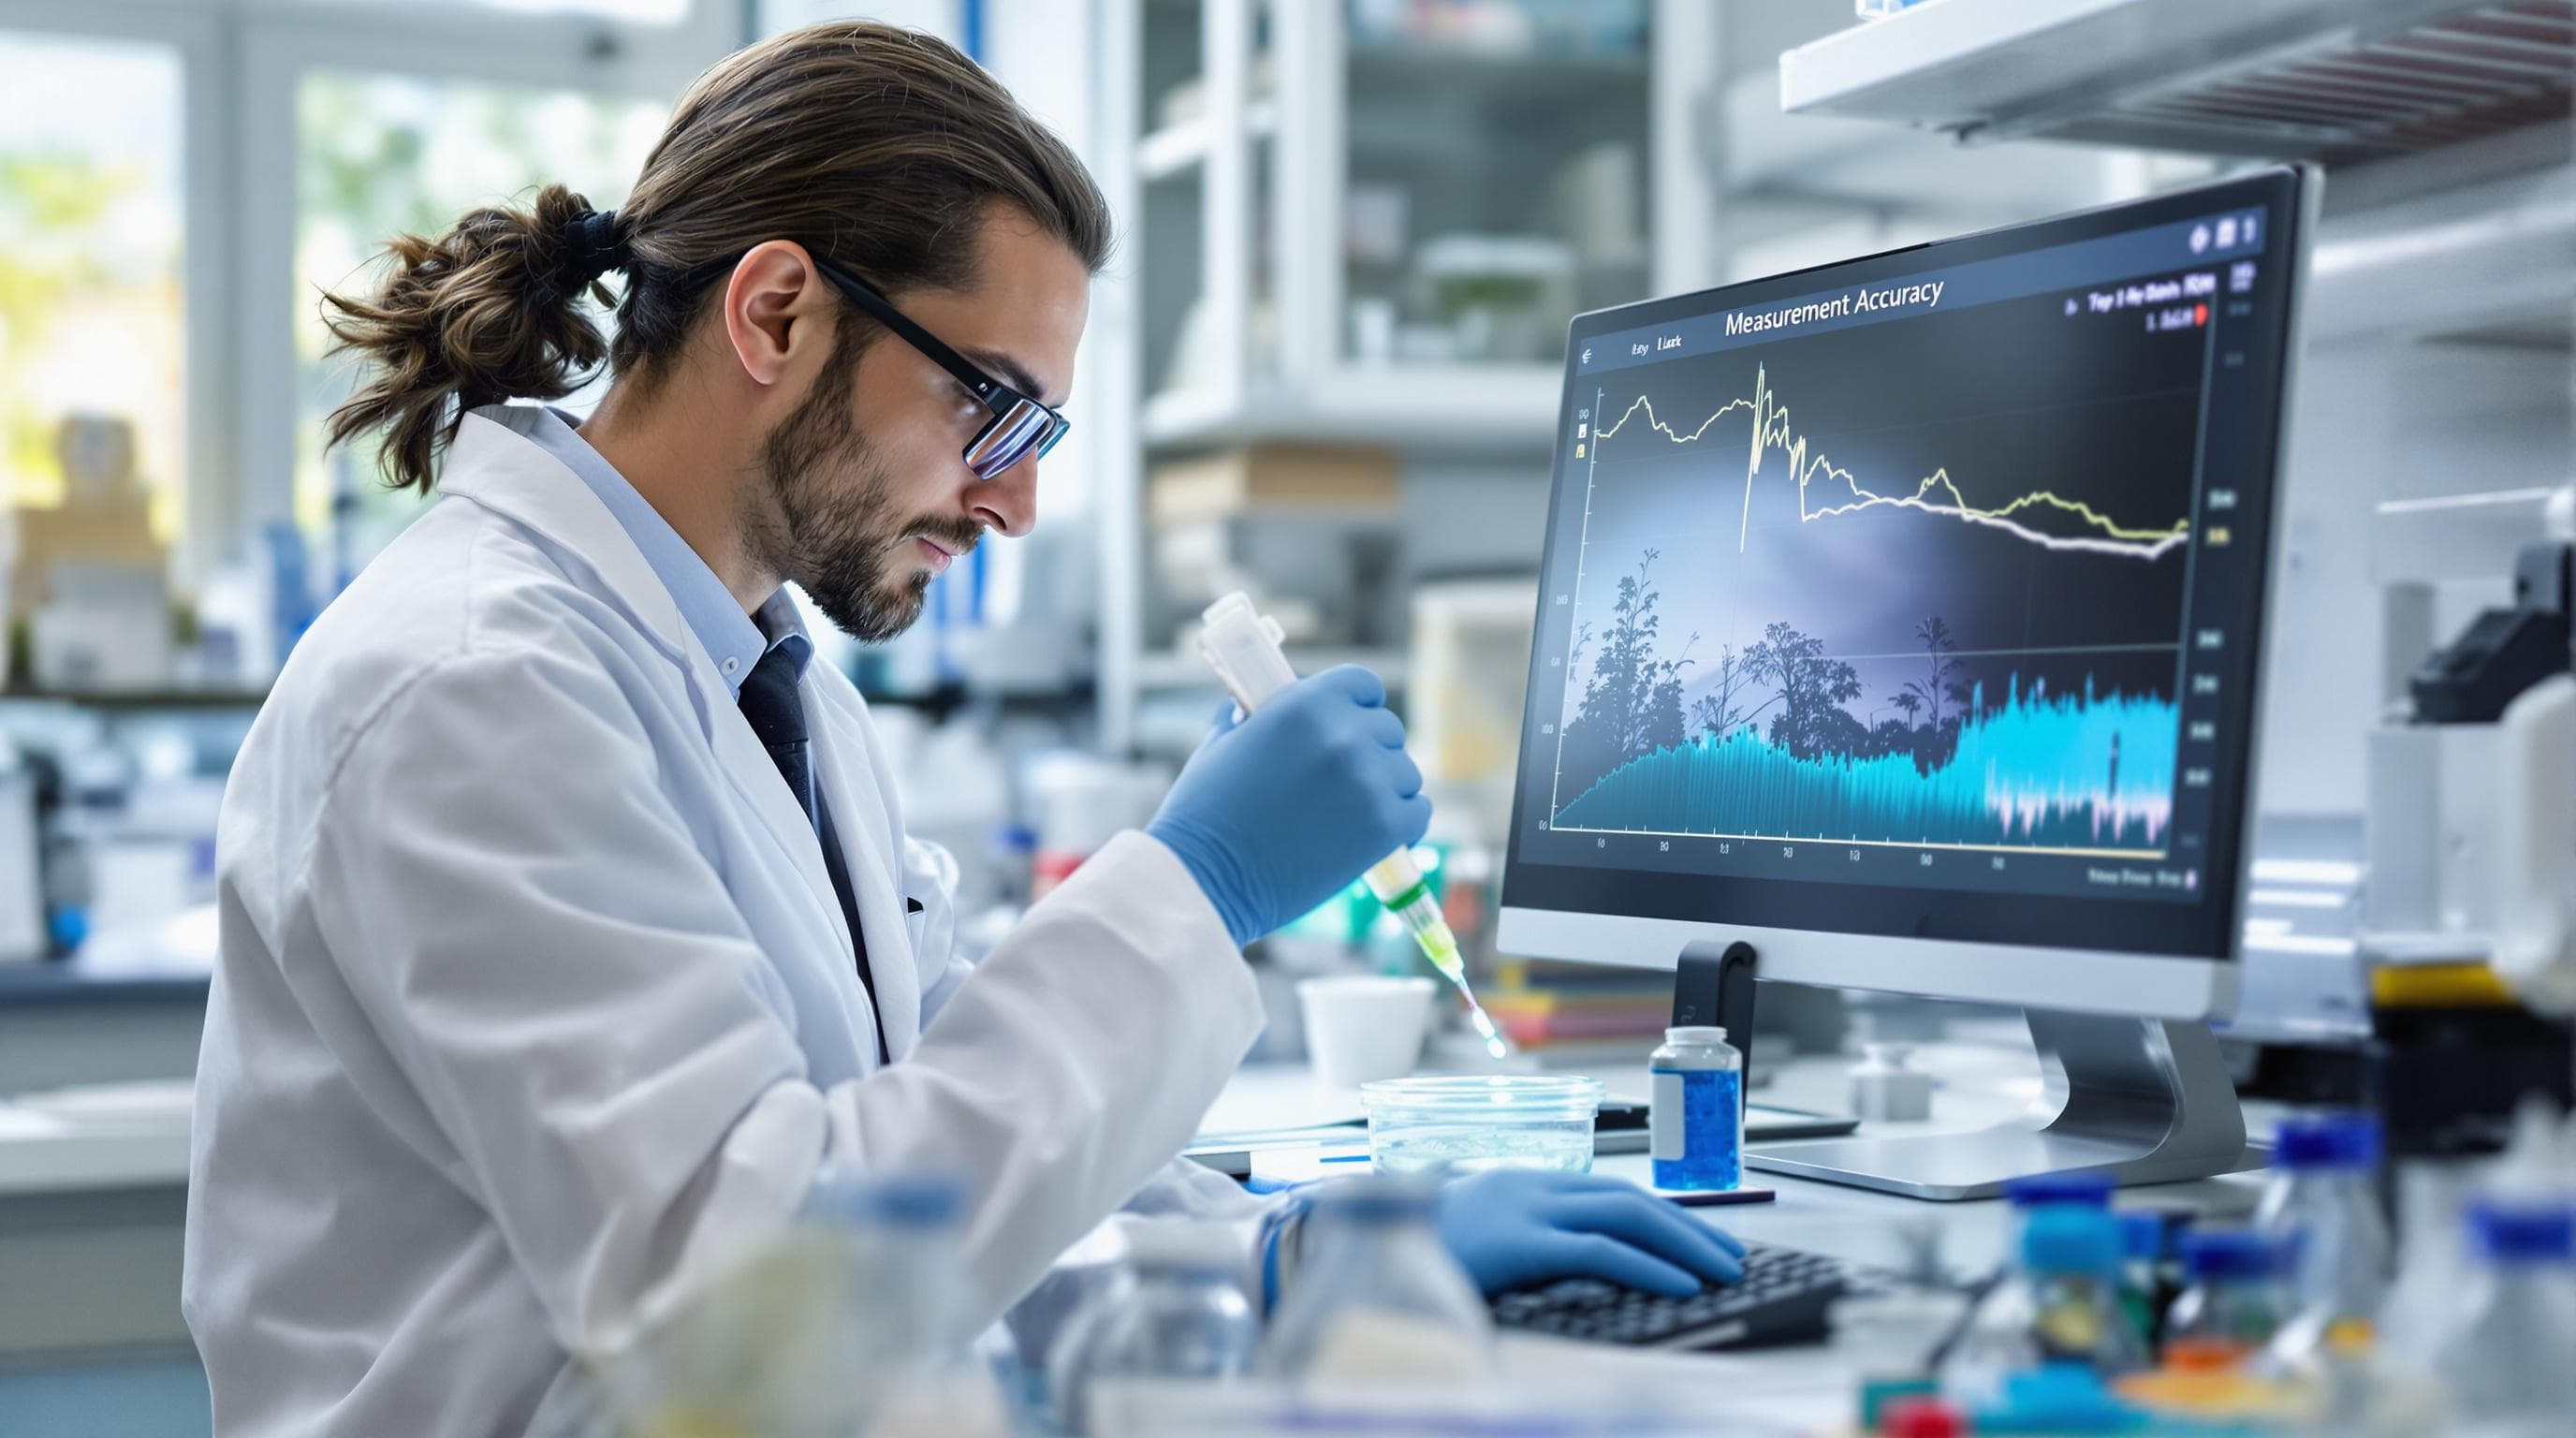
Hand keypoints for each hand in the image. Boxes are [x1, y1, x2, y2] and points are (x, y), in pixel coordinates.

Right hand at [1146, 666, 1429, 946]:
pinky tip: (1382, 834)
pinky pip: (1417, 813)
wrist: (1206, 877)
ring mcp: (1366, 782)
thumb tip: (1265, 704)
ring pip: (1405, 773)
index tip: (1353, 722)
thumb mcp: (1225, 743)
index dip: (1359, 704)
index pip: (1363, 685)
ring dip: (1387, 789)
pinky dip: (1404, 824)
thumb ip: (1257, 717)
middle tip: (1346, 780)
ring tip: (1356, 813)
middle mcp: (1342, 735)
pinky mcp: (1383, 828)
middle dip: (1372, 751)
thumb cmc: (1204, 812)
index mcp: (1304, 704)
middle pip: (1388, 730)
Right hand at [1436, 1170, 1746, 1296]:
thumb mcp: (1480, 1241)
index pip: (1611, 1192)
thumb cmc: (1415, 1251)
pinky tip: (1682, 1285)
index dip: (1663, 1215)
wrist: (1356, 1243)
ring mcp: (1528, 1209)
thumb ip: (1524, 1244)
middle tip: (1731, 1256)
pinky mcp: (1522, 1243)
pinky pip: (1601, 1251)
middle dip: (1689, 1226)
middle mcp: (1533, 1184)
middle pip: (1631, 1198)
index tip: (1698, 1239)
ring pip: (1628, 1216)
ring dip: (1685, 1244)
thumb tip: (1575, 1267)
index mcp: (1525, 1181)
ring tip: (1724, 1272)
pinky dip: (1650, 1266)